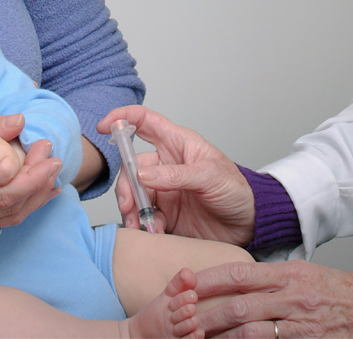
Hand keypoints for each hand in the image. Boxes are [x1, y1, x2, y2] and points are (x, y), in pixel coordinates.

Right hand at [0, 113, 60, 232]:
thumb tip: (19, 122)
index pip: (0, 194)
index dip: (31, 177)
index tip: (49, 154)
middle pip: (7, 209)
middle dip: (37, 184)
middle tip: (55, 159)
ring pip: (4, 218)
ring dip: (32, 197)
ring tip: (51, 173)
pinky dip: (17, 204)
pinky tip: (33, 188)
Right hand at [97, 105, 254, 246]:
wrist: (248, 226)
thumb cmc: (236, 191)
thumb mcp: (211, 177)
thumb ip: (176, 174)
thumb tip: (142, 173)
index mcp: (177, 144)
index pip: (144, 122)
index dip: (122, 118)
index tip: (104, 126)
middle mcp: (165, 165)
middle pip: (131, 167)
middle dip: (127, 187)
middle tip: (131, 208)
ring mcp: (163, 190)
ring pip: (133, 195)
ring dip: (132, 211)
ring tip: (143, 226)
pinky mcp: (163, 214)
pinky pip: (142, 217)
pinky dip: (143, 226)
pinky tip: (154, 233)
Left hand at [191, 260, 352, 337]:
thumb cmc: (347, 294)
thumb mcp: (310, 276)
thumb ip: (277, 280)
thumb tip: (243, 283)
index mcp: (291, 273)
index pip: (240, 272)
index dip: (209, 279)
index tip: (187, 283)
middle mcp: (293, 295)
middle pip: (237, 303)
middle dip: (205, 313)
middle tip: (181, 318)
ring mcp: (300, 321)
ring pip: (248, 329)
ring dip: (219, 336)